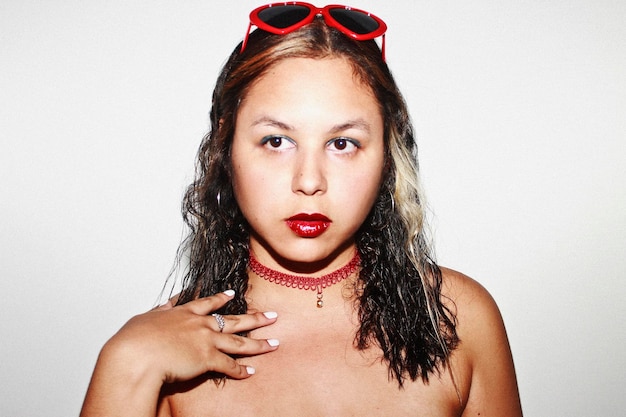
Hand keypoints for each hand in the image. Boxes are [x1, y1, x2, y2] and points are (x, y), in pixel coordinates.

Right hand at [104, 290, 278, 383]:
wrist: (136, 354)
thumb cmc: (134, 339)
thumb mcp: (145, 318)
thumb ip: (159, 312)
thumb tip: (164, 306)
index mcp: (183, 313)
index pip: (208, 303)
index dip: (222, 298)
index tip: (233, 293)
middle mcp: (199, 324)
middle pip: (234, 319)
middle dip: (256, 318)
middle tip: (272, 315)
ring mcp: (205, 340)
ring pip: (239, 342)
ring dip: (259, 344)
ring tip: (275, 343)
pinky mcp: (207, 359)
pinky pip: (229, 365)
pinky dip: (241, 370)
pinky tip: (251, 372)